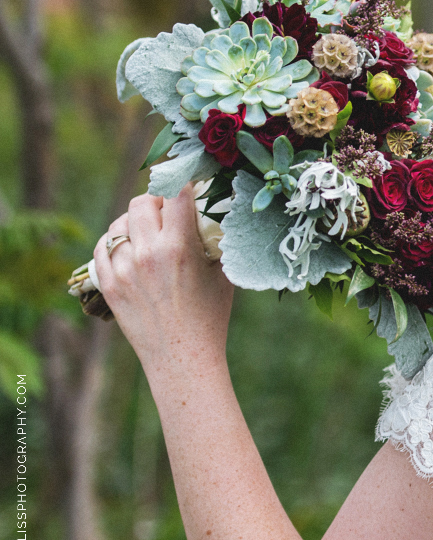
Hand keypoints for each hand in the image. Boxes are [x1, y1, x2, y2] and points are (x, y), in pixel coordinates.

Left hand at [94, 184, 233, 376]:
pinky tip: (128, 247)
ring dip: (133, 221)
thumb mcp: (223, 273)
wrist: (183, 358)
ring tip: (146, 229)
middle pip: (142, 202)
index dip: (183, 182)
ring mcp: (123, 269)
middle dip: (156, 199)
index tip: (188, 181)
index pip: (176, 194)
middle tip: (166, 208)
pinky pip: (102, 248)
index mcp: (179, 247)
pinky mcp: (109, 284)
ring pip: (119, 223)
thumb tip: (216, 212)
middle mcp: (147, 254)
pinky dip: (114, 242)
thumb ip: (215, 240)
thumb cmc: (211, 316)